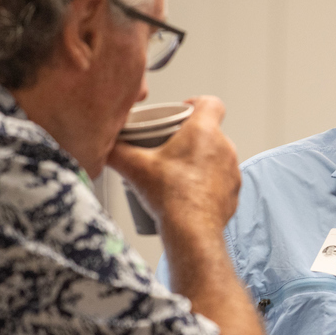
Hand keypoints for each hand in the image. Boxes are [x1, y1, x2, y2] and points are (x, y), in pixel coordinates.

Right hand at [107, 96, 240, 235]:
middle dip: (191, 136)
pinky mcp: (234, 192)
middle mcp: (224, 147)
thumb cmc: (169, 196)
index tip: (181, 113)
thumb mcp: (133, 167)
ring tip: (179, 171)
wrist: (192, 231)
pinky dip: (208, 182)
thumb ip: (114, 150)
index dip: (196, 103)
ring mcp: (232, 171)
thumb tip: (101, 145)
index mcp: (204, 131)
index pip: (211, 103)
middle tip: (171, 147)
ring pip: (217, 156)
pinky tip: (191, 191)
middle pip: (211, 131)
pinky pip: (221, 180)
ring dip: (202, 160)